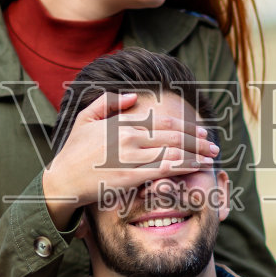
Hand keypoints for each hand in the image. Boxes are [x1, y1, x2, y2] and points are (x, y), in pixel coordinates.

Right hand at [42, 92, 219, 226]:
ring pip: (174, 151)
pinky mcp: (133, 175)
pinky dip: (185, 166)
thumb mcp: (86, 118)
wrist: (62, 180)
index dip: (185, 126)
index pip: (163, 122)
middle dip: (197, 140)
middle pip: (173, 135)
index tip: (199, 131)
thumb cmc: (73, 151)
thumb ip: (109, 103)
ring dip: (197, 153)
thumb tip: (133, 96)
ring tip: (212, 156)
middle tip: (213, 144)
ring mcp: (132, 156)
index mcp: (122, 123)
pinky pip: (165, 169)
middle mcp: (130, 137)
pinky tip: (197, 167)